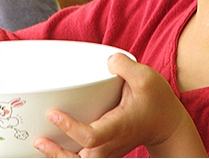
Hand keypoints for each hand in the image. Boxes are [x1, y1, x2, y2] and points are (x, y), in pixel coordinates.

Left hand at [34, 54, 204, 157]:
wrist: (168, 125)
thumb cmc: (157, 103)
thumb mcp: (146, 78)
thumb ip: (125, 66)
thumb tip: (107, 61)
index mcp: (119, 127)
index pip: (92, 136)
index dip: (70, 127)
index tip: (54, 113)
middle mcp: (112, 143)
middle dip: (59, 153)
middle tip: (40, 138)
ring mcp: (109, 150)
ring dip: (60, 157)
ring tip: (42, 143)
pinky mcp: (105, 150)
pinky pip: (84, 158)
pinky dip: (67, 155)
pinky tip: (53, 145)